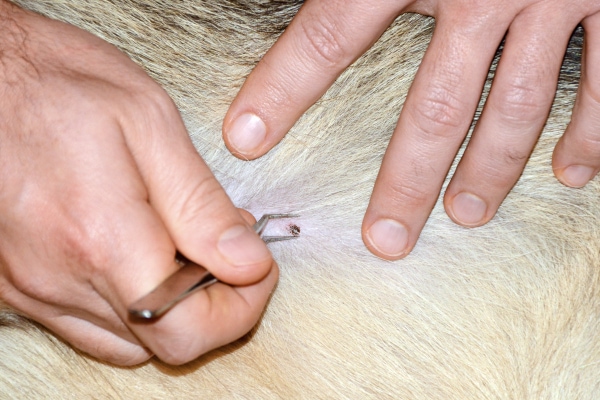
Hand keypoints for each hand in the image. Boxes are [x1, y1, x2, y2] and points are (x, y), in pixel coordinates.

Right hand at [0, 2, 276, 364]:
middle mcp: (60, 280)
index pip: (188, 330)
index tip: (257, 266)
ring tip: (183, 244)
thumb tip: (246, 260)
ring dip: (174, 307)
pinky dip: (132, 303)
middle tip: (226, 246)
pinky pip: (91, 324)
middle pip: (164, 344)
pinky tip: (141, 254)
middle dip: (215, 303)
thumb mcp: (148, 122)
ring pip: (130, 342)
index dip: (240, 309)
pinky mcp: (18, 286)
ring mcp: (33, 290)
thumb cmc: (56, 82)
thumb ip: (200, 204)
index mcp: (102, 238)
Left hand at [223, 0, 599, 259]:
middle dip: (406, 179)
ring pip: (514, 105)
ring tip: (466, 215)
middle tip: (385, 238)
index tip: (245, 139)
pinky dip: (591, 130)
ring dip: (489, 169)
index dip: (282, 90)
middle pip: (434, 105)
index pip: (328, 34)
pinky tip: (571, 173)